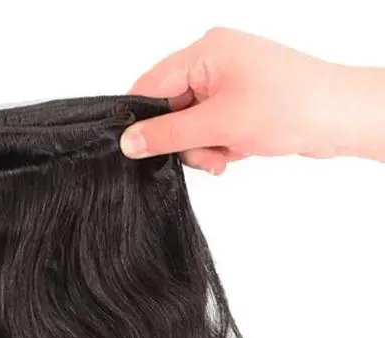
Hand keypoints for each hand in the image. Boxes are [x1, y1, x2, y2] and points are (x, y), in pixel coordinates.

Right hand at [121, 26, 384, 172]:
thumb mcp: (217, 125)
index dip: (142, 120)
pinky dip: (218, 145)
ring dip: (203, 148)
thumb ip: (167, 134)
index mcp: (206, 51)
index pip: (150, 85)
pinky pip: (210, 128)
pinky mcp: (241, 101)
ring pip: (189, 124)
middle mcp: (215, 61)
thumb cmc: (290, 106)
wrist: (340, 117)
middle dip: (183, 140)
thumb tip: (129, 142)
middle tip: (205, 154)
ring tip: (228, 153)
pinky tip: (238, 151)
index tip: (139, 150)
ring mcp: (229, 81)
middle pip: (169, 108)